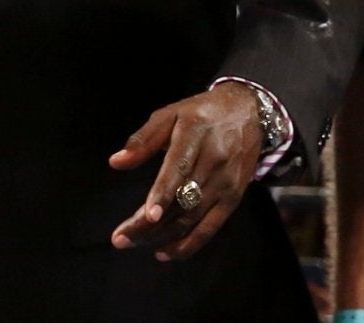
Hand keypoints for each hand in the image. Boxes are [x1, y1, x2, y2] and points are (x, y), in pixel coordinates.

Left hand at [109, 82, 263, 260]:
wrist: (247, 113)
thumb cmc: (200, 114)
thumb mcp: (169, 114)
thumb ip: (142, 139)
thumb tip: (116, 162)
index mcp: (194, 135)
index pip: (179, 167)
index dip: (163, 192)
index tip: (148, 216)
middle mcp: (214, 161)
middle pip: (181, 200)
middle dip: (150, 224)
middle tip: (120, 239)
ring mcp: (226, 183)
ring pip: (192, 218)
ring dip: (162, 236)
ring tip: (133, 243)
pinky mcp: (233, 199)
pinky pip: (210, 228)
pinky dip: (188, 244)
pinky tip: (164, 251)